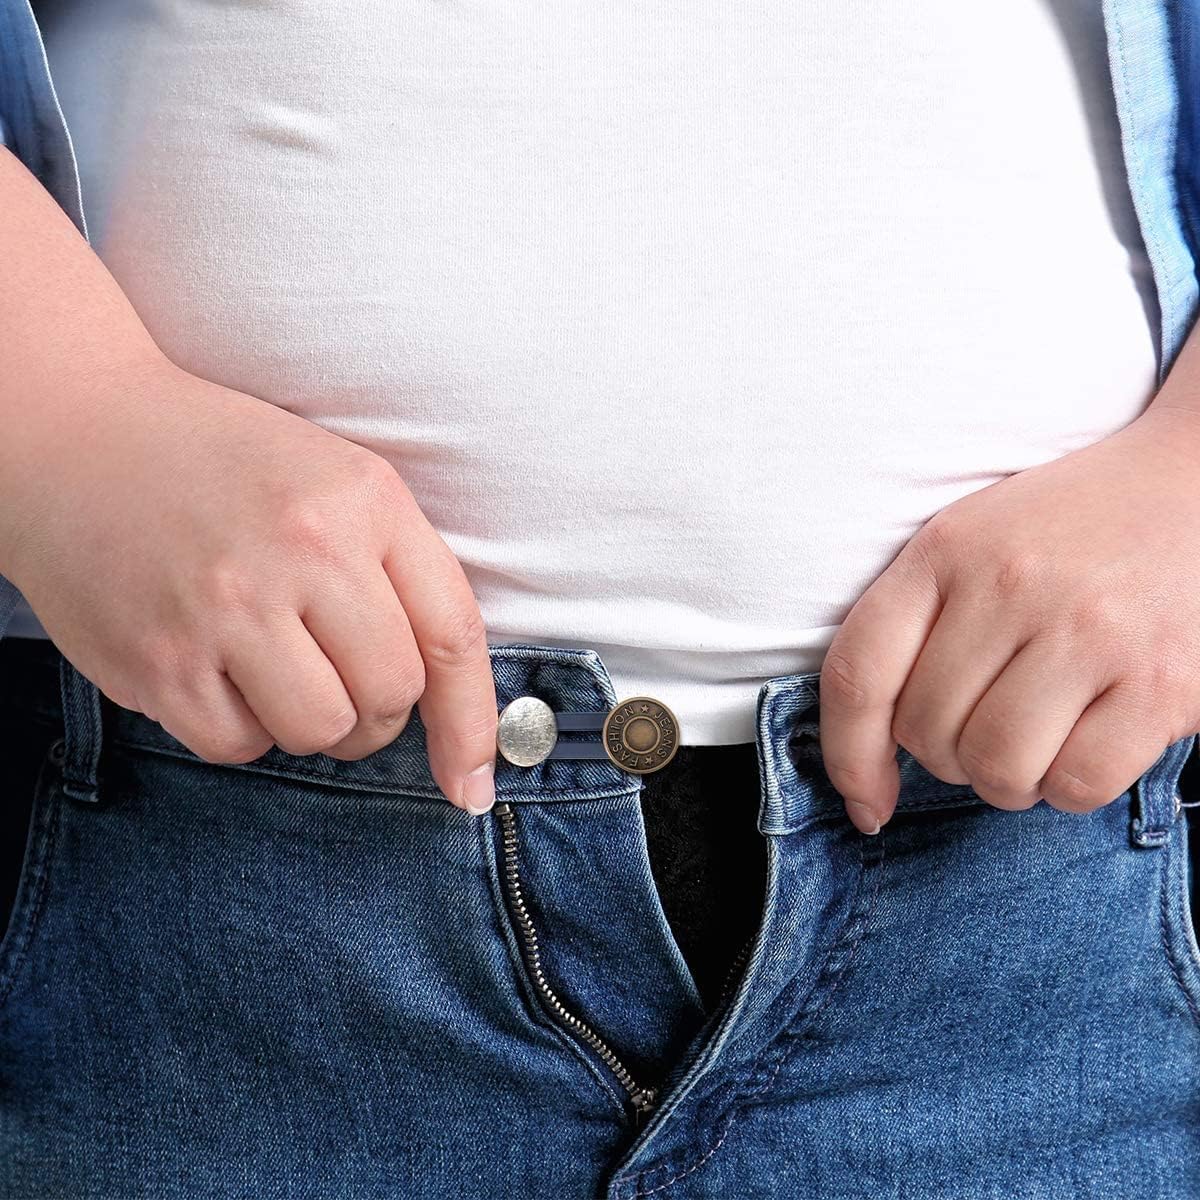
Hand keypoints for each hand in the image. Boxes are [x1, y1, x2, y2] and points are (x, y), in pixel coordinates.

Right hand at [7, 355, 497, 813]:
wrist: (81, 433)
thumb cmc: (230, 467)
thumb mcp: (342, 482)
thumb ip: (404, 576)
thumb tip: (453, 709)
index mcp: (366, 501)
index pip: (453, 635)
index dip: (472, 723)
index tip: (473, 783)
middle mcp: (303, 550)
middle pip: (390, 696)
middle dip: (376, 709)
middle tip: (337, 673)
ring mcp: (226, 607)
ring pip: (321, 732)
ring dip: (313, 723)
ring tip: (275, 666)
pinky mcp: (158, 659)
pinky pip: (239, 746)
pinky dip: (241, 727)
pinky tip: (218, 670)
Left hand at [818, 403, 1199, 832]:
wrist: (1199, 480)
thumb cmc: (1072, 528)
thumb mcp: (974, 538)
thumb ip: (917, 622)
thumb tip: (871, 754)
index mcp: (946, 549)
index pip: (858, 674)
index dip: (846, 756)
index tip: (865, 801)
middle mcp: (1010, 586)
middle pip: (926, 734)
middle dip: (949, 756)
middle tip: (991, 724)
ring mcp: (1090, 632)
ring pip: (996, 769)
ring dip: (1007, 781)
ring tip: (1036, 739)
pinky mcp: (1162, 681)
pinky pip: (1076, 784)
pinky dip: (1070, 787)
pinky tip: (1087, 742)